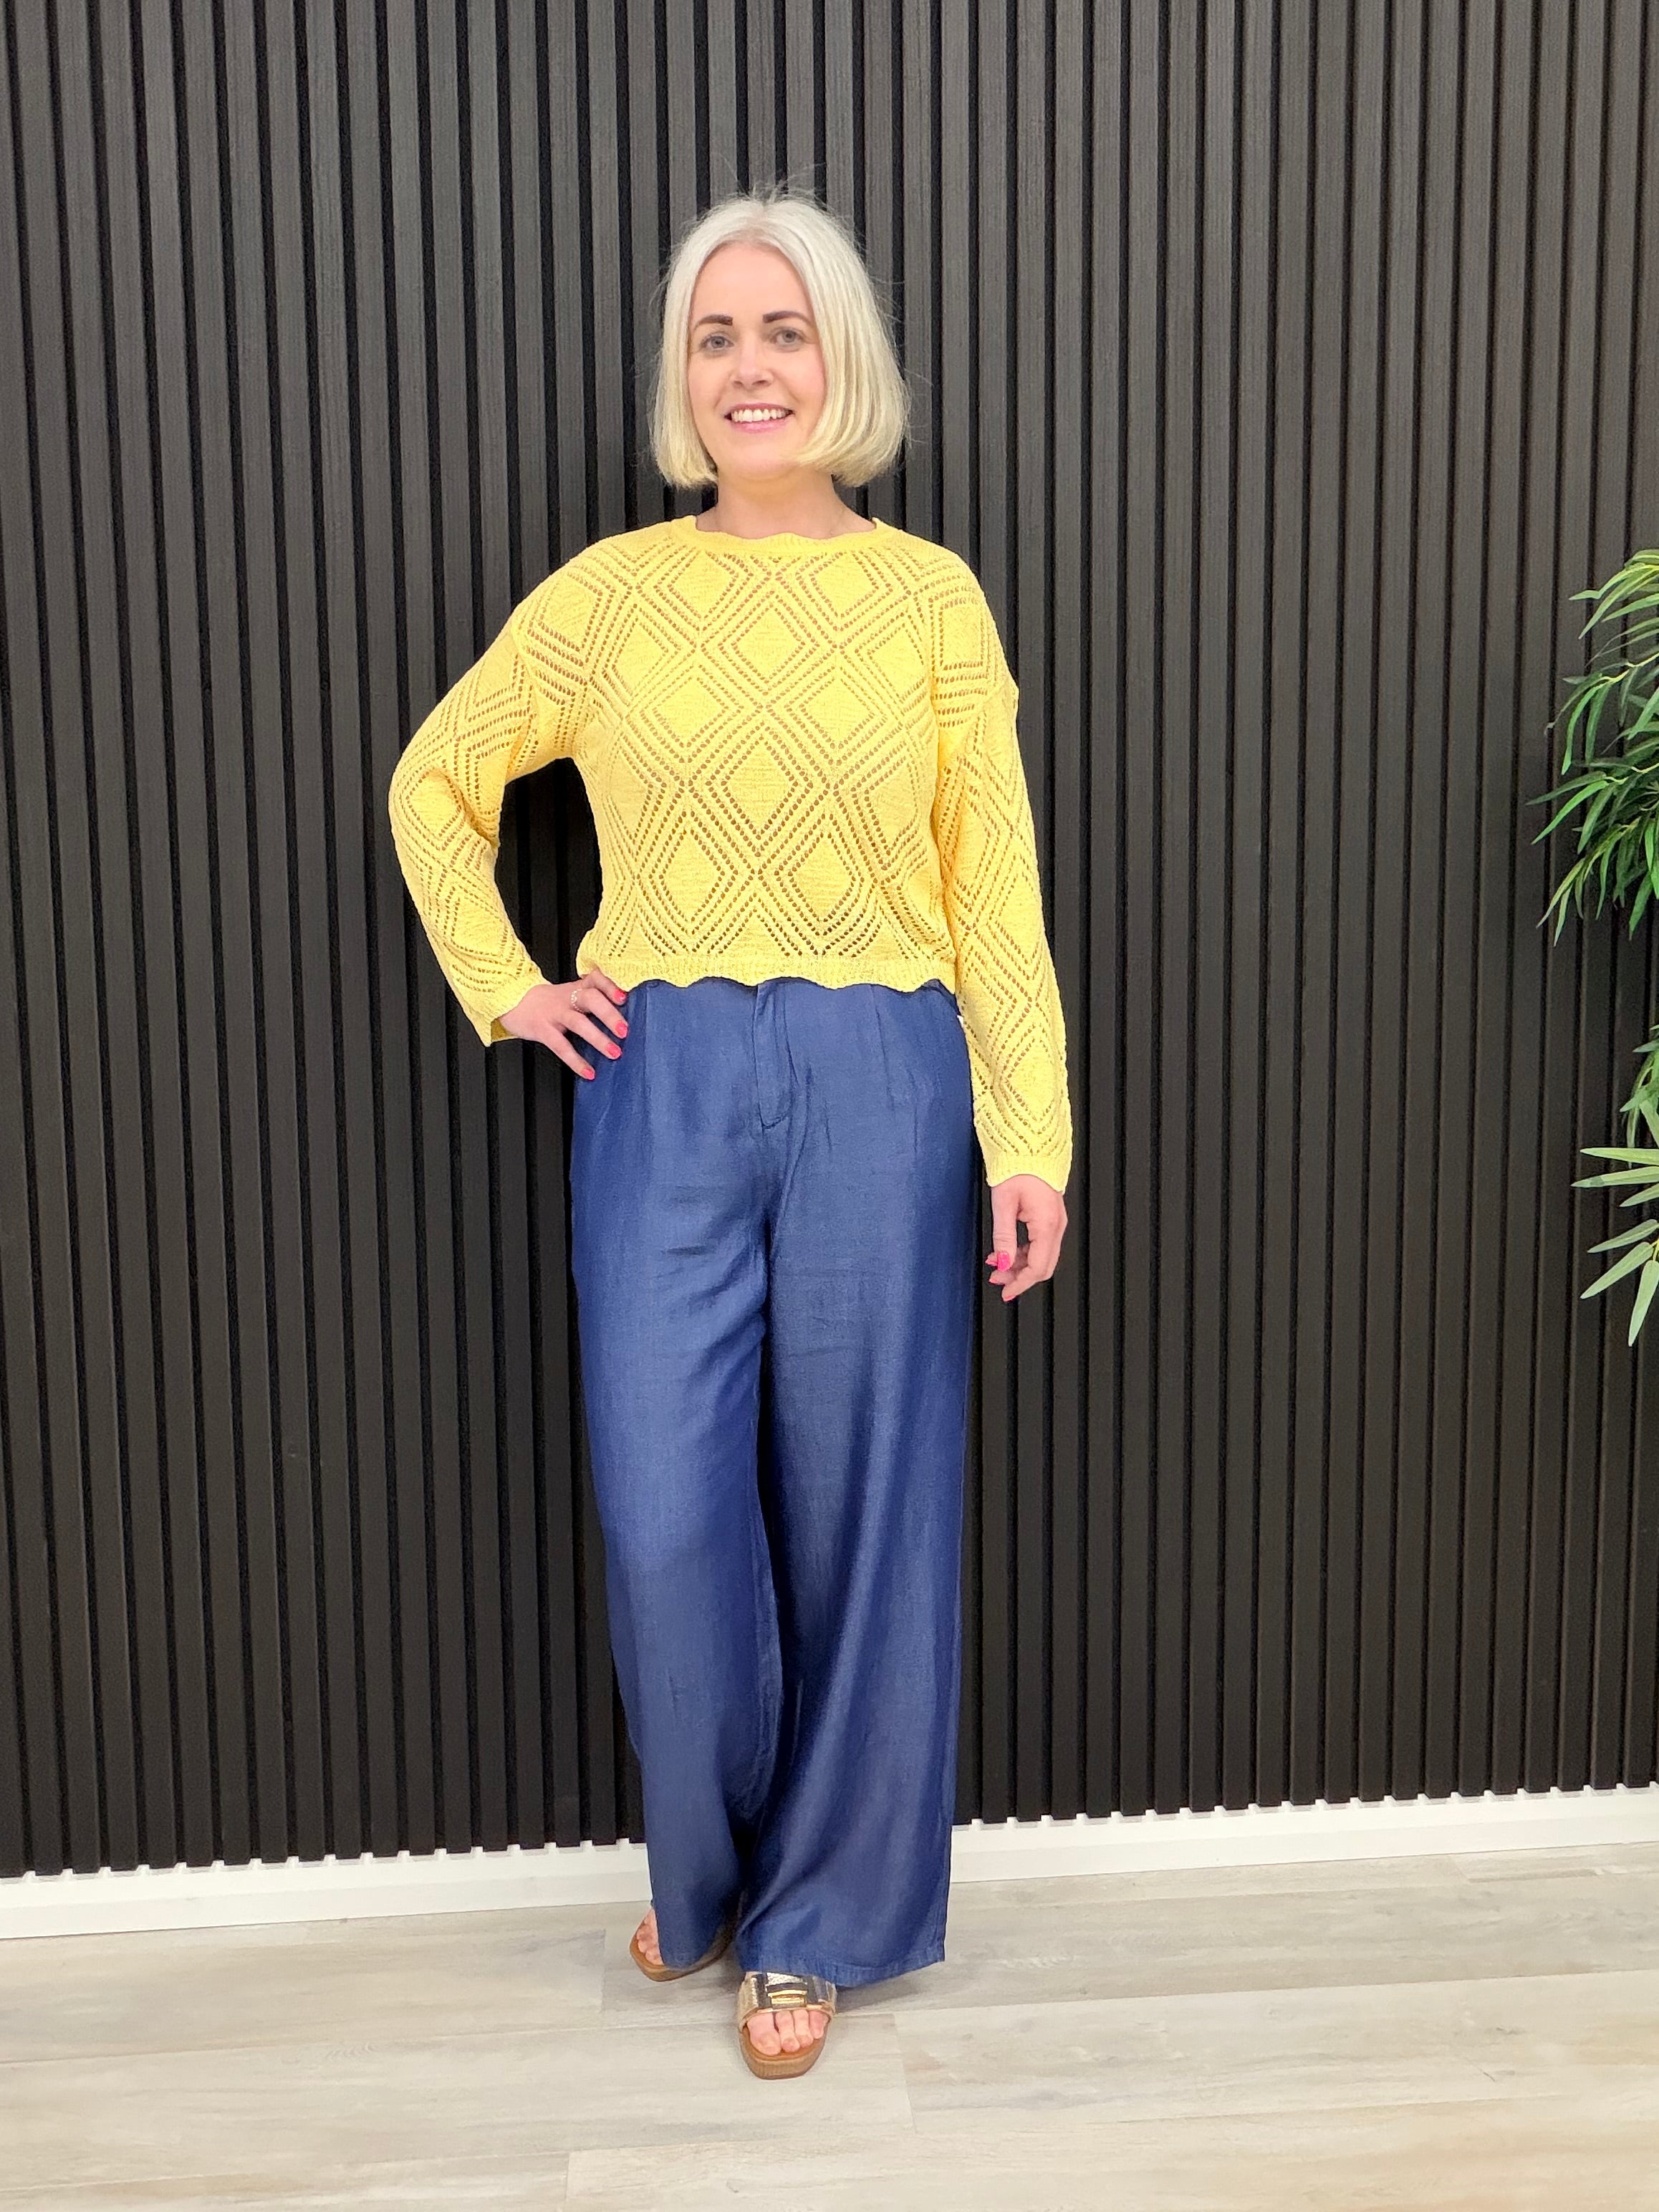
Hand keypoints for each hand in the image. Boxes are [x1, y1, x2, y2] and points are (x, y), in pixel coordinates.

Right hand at [499, 968, 628, 1076]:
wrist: (512, 1001)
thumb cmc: (547, 1001)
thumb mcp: (569, 992)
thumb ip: (591, 996)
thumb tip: (621, 1012)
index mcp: (576, 988)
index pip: (595, 979)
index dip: (610, 986)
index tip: (623, 997)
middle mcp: (567, 998)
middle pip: (590, 999)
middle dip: (609, 1014)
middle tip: (624, 1030)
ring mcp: (554, 1013)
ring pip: (578, 1022)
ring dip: (598, 1038)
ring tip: (614, 1052)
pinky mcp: (543, 1030)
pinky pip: (561, 1046)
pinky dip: (576, 1061)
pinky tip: (588, 1072)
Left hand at [985, 1174, 1067, 1300]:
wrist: (1030, 1146)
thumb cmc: (1017, 1167)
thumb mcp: (1003, 1204)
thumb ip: (1003, 1237)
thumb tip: (1003, 1264)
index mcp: (1047, 1224)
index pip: (1037, 1267)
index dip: (1020, 1283)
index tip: (1005, 1291)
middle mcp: (1056, 1225)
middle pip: (1043, 1266)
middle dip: (1019, 1277)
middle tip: (997, 1280)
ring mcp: (1056, 1221)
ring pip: (1042, 1256)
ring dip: (1020, 1265)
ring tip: (997, 1264)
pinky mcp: (1051, 1217)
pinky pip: (1041, 1244)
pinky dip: (1024, 1253)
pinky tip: (1007, 1251)